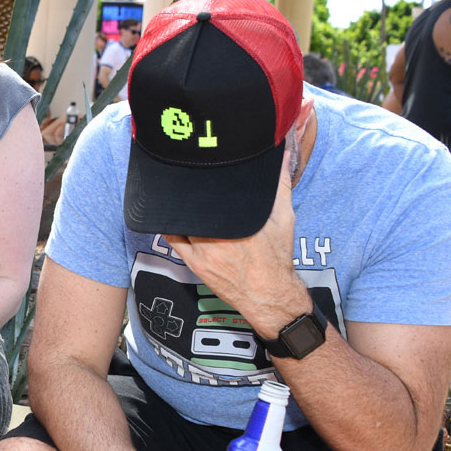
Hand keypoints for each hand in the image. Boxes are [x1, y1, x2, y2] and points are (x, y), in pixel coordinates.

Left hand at [163, 149, 309, 337]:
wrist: (270, 294)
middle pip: (194, 204)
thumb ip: (279, 184)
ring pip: (181, 219)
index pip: (213, 189)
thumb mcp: (283, 217)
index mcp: (241, 220)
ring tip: (175, 189)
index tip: (198, 161)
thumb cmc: (276, 256)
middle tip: (184, 172)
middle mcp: (220, 235)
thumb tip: (281, 156)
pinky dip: (168, 223)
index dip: (202, 173)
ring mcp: (204, 250)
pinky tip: (167, 212)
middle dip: (188, 188)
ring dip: (176, 205)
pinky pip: (173, 238)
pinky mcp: (195, 263)